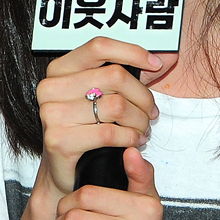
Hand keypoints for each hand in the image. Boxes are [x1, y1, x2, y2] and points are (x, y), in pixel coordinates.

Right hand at [35, 37, 176, 196]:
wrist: (67, 173)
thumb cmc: (88, 128)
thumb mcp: (105, 94)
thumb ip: (130, 72)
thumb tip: (168, 55)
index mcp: (60, 69)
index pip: (99, 47)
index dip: (132, 52)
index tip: (155, 64)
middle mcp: (51, 87)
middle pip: (114, 76)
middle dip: (143, 96)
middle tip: (151, 111)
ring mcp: (52, 114)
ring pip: (116, 106)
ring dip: (139, 120)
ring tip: (143, 128)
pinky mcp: (58, 140)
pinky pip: (109, 132)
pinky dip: (130, 137)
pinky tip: (134, 140)